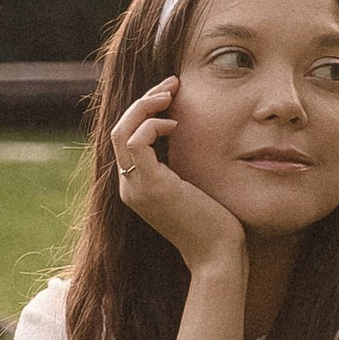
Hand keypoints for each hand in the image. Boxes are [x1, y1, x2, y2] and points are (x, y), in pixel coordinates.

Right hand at [110, 80, 248, 278]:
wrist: (219, 255)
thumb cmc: (216, 222)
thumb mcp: (195, 183)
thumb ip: (184, 162)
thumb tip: (190, 132)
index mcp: (138, 185)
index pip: (128, 137)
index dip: (145, 110)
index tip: (172, 94)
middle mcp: (130, 186)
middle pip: (120, 129)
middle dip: (144, 101)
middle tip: (171, 84)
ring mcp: (136, 187)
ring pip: (122, 131)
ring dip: (145, 106)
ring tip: (170, 94)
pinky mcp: (149, 186)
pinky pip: (135, 143)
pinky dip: (151, 125)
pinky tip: (173, 124)